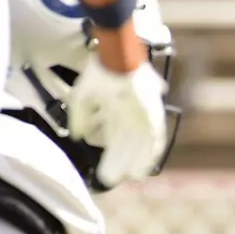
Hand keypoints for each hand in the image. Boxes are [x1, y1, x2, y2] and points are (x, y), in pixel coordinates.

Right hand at [68, 54, 168, 187]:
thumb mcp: (82, 97)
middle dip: (120, 160)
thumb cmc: (99, 73)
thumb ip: (80, 117)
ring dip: (136, 160)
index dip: (111, 155)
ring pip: (141, 143)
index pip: (115, 139)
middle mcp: (131, 115)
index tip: (104, 171)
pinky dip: (150, 151)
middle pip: (128, 144)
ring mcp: (143, 114)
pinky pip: (155, 137)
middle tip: (112, 177)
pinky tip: (144, 163)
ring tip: (129, 175)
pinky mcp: (153, 113)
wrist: (117, 56)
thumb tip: (78, 136)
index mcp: (116, 111)